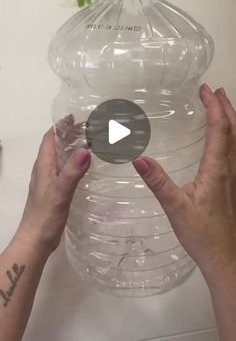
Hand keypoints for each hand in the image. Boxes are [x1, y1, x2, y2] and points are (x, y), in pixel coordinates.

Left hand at [15, 129, 90, 257]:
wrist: (36, 240)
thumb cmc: (45, 215)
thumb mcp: (60, 192)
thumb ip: (72, 171)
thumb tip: (86, 149)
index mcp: (43, 165)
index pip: (50, 138)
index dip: (61, 126)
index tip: (77, 117)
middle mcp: (44, 170)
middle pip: (55, 145)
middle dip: (69, 134)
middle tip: (89, 129)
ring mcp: (48, 181)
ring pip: (60, 157)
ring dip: (72, 148)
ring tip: (90, 144)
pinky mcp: (54, 191)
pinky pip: (64, 170)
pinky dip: (74, 163)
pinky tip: (85, 168)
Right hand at [133, 84, 235, 283]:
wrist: (225, 257)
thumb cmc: (202, 234)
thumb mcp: (175, 207)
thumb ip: (158, 181)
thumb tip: (139, 158)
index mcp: (218, 169)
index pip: (221, 130)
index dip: (215, 107)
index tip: (206, 91)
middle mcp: (231, 169)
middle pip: (234, 130)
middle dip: (226, 108)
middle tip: (216, 91)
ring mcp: (235, 177)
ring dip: (231, 119)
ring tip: (222, 106)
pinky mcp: (234, 185)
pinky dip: (231, 135)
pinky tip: (223, 140)